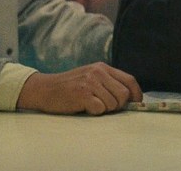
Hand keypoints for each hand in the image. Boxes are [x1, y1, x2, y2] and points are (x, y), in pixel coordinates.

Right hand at [16, 62, 141, 114]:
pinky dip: (94, 112)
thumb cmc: (70, 87)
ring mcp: (90, 82)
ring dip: (104, 109)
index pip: (130, 80)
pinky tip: (83, 107)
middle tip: (104, 106)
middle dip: (118, 105)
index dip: (136, 95)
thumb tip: (131, 99)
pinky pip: (100, 109)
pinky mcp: (82, 94)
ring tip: (91, 104)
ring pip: (113, 104)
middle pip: (124, 94)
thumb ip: (109, 83)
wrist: (44, 89)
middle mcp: (98, 72)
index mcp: (103, 67)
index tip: (135, 104)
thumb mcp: (91, 77)